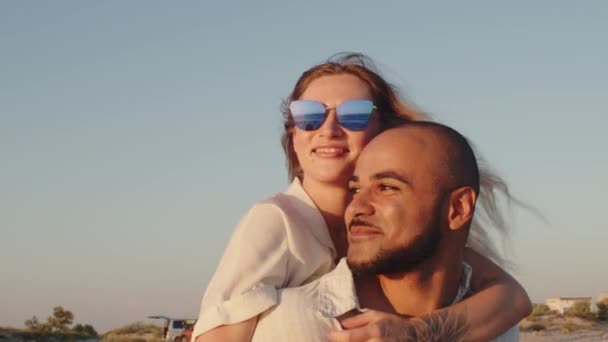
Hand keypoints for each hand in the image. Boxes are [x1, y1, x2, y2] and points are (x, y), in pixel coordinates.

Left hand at [327, 308, 468, 341]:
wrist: (415, 336)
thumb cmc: (392, 323)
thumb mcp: (375, 315)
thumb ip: (356, 320)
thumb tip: (338, 324)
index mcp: (374, 330)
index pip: (350, 337)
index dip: (336, 337)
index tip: (328, 335)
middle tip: (332, 340)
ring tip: (344, 341)